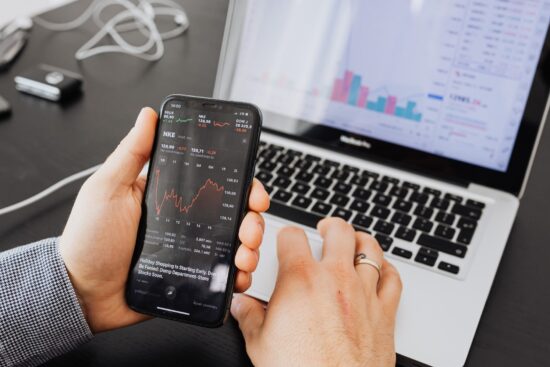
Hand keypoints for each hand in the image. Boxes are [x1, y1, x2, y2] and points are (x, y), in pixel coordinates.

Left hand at [59, 107, 268, 332]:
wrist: (83, 294)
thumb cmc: (90, 240)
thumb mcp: (108, 189)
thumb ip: (131, 152)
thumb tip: (148, 115)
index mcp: (171, 196)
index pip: (215, 183)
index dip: (240, 183)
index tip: (251, 190)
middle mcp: (187, 221)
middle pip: (234, 213)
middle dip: (252, 219)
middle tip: (248, 227)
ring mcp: (192, 250)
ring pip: (236, 243)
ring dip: (251, 246)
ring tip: (244, 253)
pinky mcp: (194, 276)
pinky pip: (225, 274)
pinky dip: (240, 274)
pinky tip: (239, 274)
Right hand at [231, 218, 401, 366]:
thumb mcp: (260, 343)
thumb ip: (249, 316)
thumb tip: (241, 306)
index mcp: (300, 279)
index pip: (292, 236)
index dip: (286, 234)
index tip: (286, 240)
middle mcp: (335, 278)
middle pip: (339, 231)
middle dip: (330, 226)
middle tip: (325, 228)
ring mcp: (363, 292)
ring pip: (369, 248)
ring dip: (360, 240)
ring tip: (354, 240)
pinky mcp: (385, 311)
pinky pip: (393, 278)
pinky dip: (388, 269)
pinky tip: (381, 270)